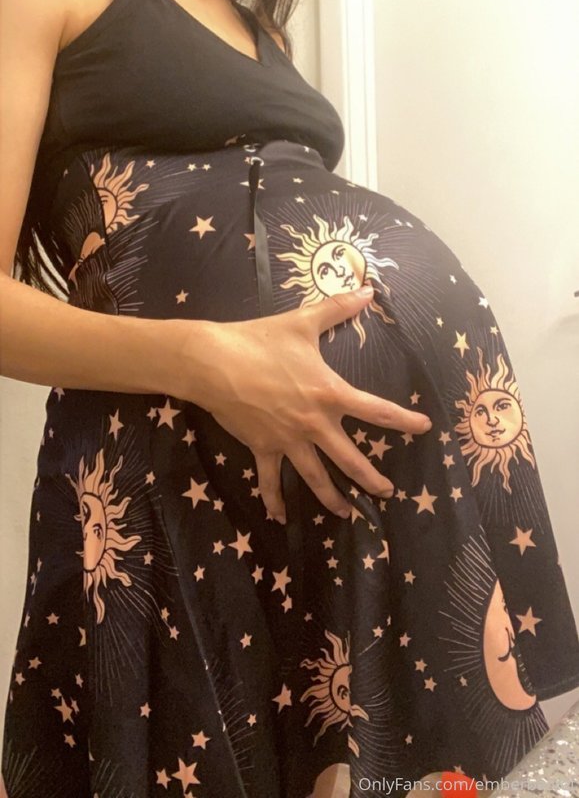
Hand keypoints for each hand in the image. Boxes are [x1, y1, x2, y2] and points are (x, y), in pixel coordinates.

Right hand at [174, 288, 431, 522]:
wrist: (215, 363)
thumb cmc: (261, 340)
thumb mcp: (302, 321)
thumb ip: (338, 307)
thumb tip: (368, 289)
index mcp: (330, 393)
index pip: (377, 410)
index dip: (404, 421)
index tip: (424, 429)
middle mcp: (314, 423)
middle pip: (350, 459)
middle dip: (371, 479)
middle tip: (387, 493)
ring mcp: (288, 440)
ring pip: (316, 478)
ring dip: (332, 499)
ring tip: (347, 515)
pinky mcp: (263, 448)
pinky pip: (270, 480)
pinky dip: (275, 500)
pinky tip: (280, 518)